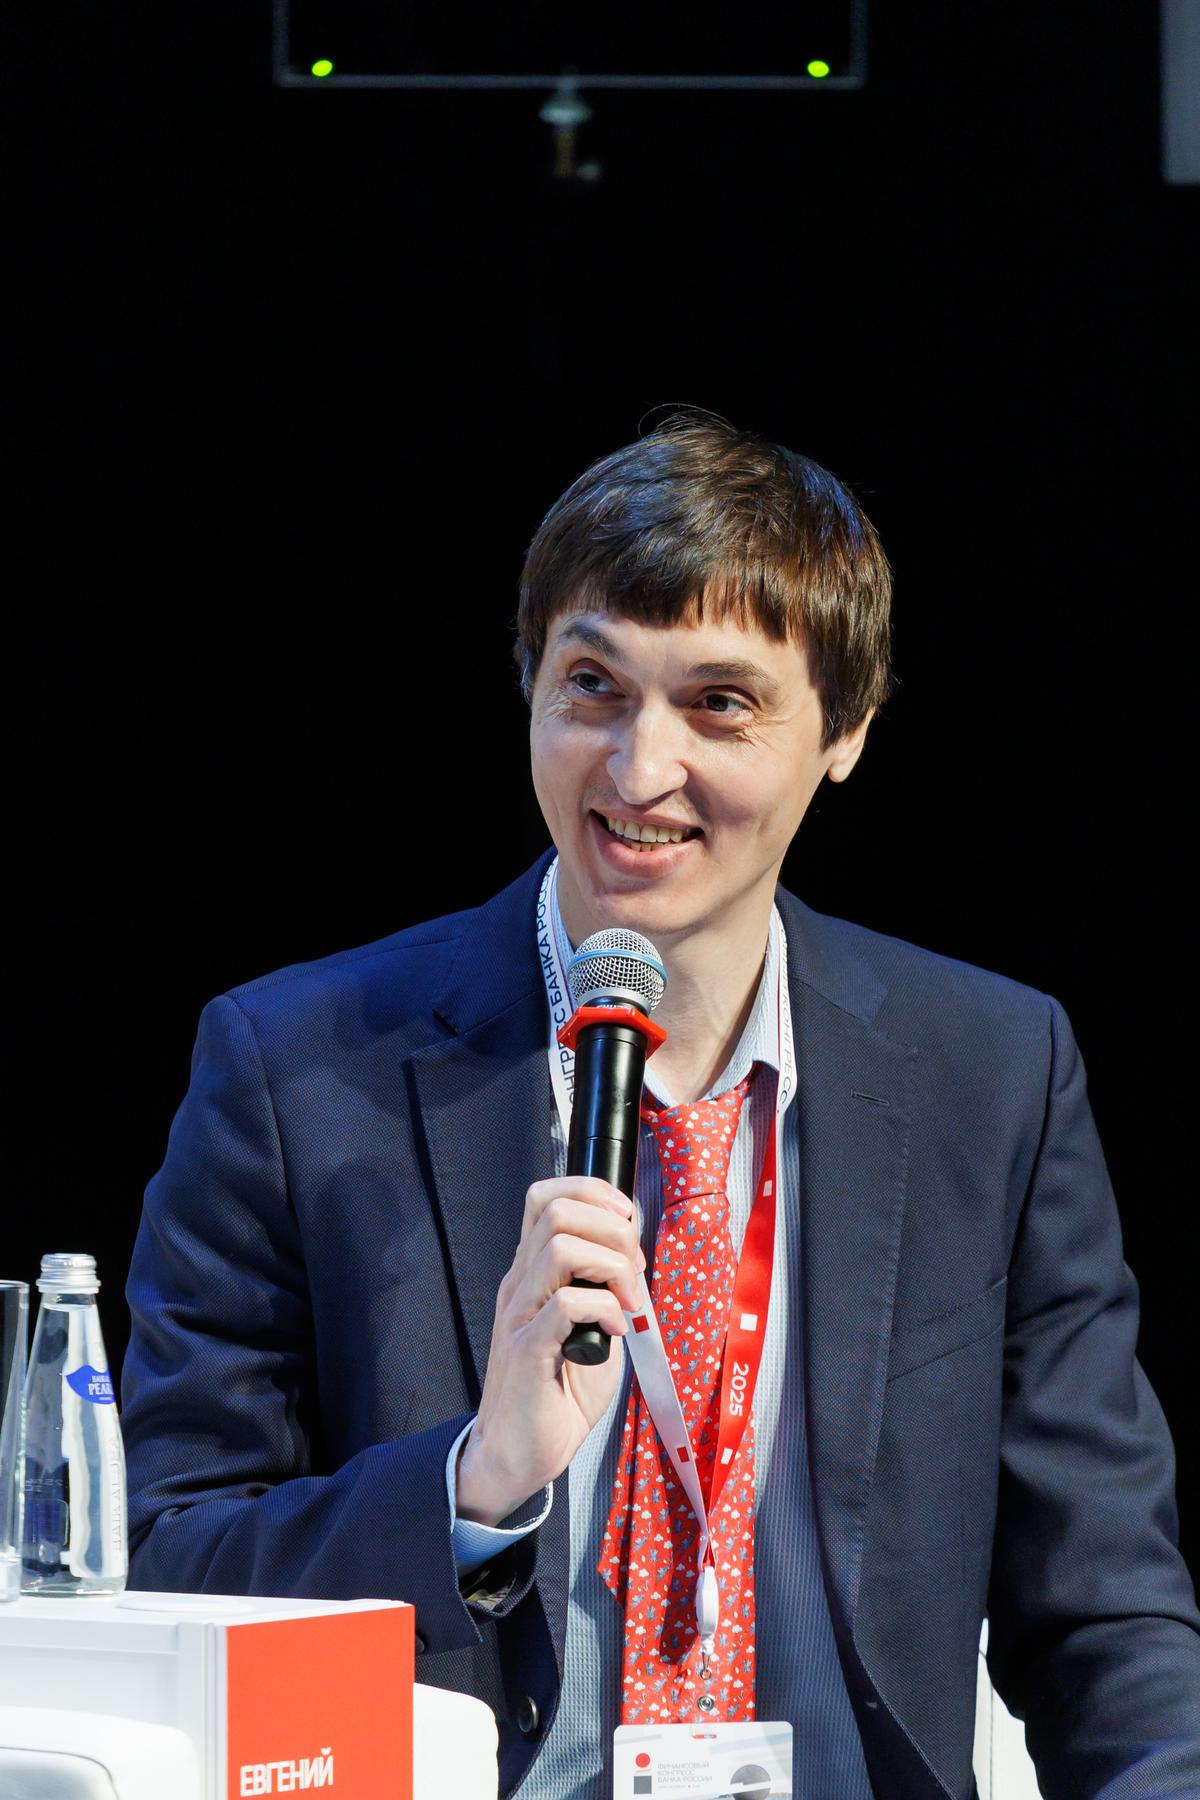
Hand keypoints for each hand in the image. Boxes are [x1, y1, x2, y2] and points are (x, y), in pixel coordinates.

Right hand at [455, 1176, 645, 1525]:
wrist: (516, 1454)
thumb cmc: (557, 1393)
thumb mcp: (590, 1327)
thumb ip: (606, 1288)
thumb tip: (635, 1254)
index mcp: (533, 1272)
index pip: (546, 1196)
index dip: (592, 1192)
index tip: (626, 1224)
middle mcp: (521, 1284)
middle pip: (557, 1209)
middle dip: (611, 1228)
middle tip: (632, 1270)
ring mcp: (520, 1314)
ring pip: (560, 1246)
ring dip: (611, 1266)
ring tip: (627, 1300)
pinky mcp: (528, 1351)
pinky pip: (567, 1305)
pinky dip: (605, 1309)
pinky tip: (615, 1333)